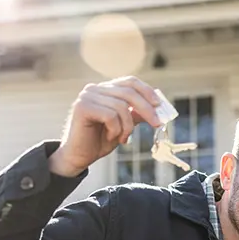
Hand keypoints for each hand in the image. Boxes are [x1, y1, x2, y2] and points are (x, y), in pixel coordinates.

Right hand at [50, 76, 164, 176]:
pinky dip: (116, 130)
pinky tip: (111, 137)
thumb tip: (156, 107)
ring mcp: (87, 96)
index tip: (159, 104)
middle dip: (147, 109)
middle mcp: (95, 89)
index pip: (130, 82)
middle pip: (129, 93)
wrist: (79, 157)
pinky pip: (110, 115)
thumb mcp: (124, 126)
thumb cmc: (100, 141)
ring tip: (123, 138)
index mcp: (105, 90)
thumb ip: (136, 114)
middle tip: (157, 124)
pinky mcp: (82, 107)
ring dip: (127, 127)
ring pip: (121, 107)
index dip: (147, 91)